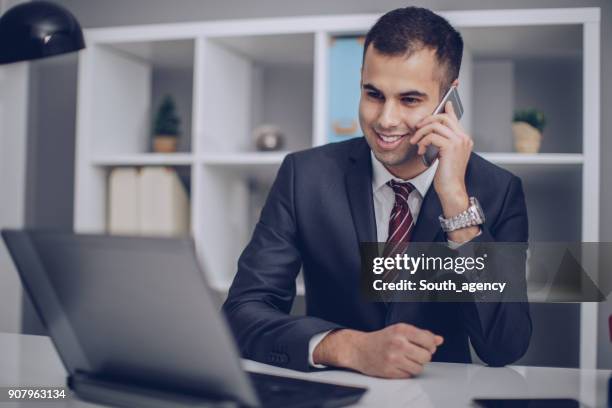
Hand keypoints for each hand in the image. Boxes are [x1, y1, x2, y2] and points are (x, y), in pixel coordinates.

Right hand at [313, 324, 443, 378]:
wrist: (359, 349)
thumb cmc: (381, 339)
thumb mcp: (400, 330)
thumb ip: (421, 334)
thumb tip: (439, 340)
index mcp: (401, 330)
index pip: (428, 340)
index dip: (431, 345)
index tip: (427, 346)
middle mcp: (398, 343)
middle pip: (426, 356)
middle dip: (423, 356)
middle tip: (415, 353)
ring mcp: (393, 358)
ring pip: (419, 368)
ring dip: (415, 365)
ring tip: (406, 359)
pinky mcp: (390, 371)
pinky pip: (409, 375)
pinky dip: (406, 372)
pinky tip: (399, 365)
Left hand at [409, 101, 472, 217]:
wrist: (451, 189)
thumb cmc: (447, 175)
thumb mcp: (444, 155)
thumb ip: (441, 141)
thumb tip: (433, 131)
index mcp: (463, 138)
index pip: (454, 118)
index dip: (447, 109)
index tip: (443, 103)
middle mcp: (463, 137)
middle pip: (443, 117)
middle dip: (426, 121)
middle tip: (416, 130)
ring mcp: (459, 141)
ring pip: (435, 125)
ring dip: (421, 133)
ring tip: (415, 143)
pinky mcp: (450, 147)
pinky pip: (432, 136)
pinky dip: (422, 142)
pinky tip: (420, 151)